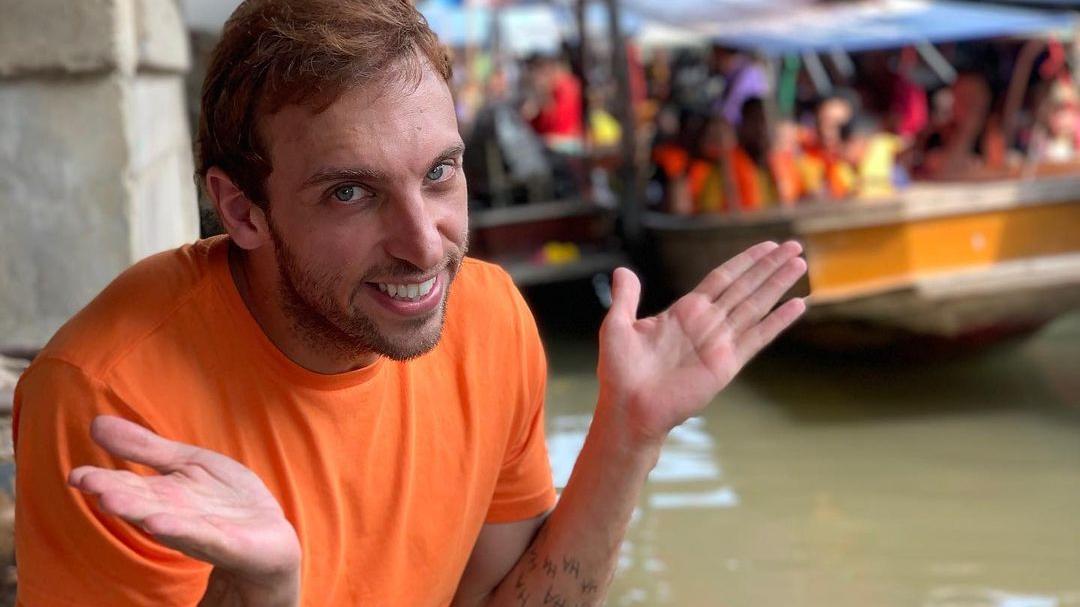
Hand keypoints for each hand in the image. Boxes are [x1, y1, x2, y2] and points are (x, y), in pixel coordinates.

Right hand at [68, 416, 300, 605]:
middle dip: (115, 495)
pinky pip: (204, 535)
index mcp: (162, 496)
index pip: (127, 487)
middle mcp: (174, 515)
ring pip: (166, 520)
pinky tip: (160, 523)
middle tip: (88, 483)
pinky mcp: (229, 543)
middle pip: (141, 504)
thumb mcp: (187, 464)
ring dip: (139, 512)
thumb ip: (145, 449)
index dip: (103, 480)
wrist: (269, 537)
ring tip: (111, 501)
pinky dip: (183, 529)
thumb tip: (96, 422)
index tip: (76, 474)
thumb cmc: (225, 500)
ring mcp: (200, 531)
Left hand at [597, 241, 806, 446]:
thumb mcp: (616, 325)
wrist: (627, 408)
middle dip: (769, 266)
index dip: (745, 261)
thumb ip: (626, 297)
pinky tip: (798, 305)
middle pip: (745, 286)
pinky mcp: (726, 364)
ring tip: (800, 263)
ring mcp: (719, 343)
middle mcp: (707, 324)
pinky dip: (778, 322)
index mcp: (684, 312)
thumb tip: (622, 271)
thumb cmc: (619, 372)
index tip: (766, 246)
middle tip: (794, 246)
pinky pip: (757, 338)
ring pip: (756, 305)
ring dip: (778, 284)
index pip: (722, 278)